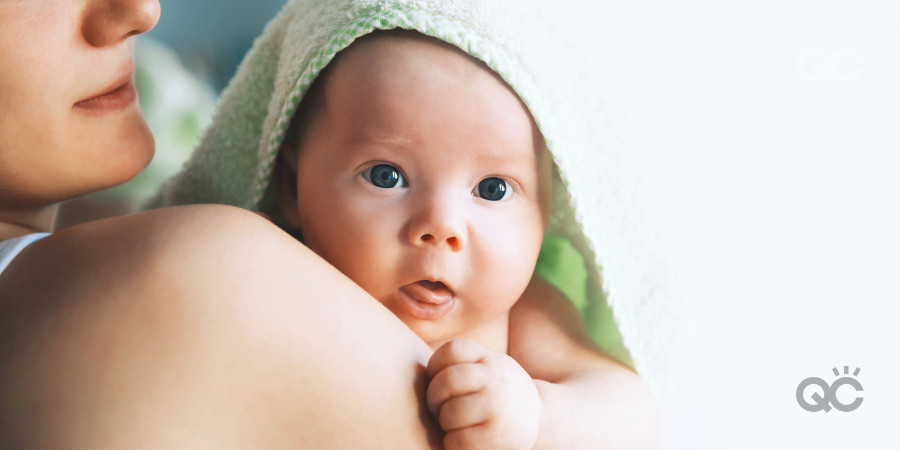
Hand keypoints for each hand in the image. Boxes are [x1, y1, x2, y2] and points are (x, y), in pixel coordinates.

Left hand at [426, 339, 541, 449]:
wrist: (541, 421)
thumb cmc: (500, 395)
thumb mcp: (490, 368)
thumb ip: (463, 363)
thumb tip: (412, 368)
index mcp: (490, 360)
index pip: (453, 350)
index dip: (435, 366)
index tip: (438, 380)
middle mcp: (496, 379)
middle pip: (447, 381)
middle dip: (434, 398)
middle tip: (437, 408)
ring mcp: (497, 407)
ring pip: (450, 413)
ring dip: (445, 423)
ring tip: (453, 425)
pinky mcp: (495, 436)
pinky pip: (456, 440)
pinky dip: (452, 443)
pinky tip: (463, 440)